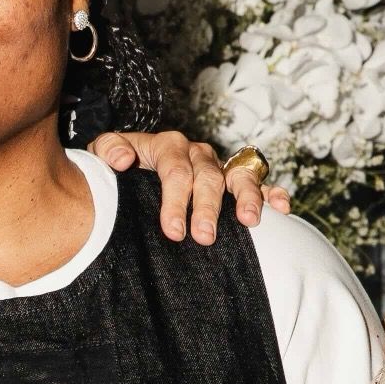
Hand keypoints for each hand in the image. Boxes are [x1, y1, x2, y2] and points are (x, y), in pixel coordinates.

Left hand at [89, 129, 291, 241]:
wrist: (130, 172)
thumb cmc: (118, 168)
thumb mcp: (103, 154)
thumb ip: (108, 151)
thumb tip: (124, 160)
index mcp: (167, 145)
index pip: (175, 169)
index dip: (175, 200)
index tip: (172, 231)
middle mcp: (197, 153)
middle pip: (208, 176)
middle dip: (208, 208)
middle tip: (205, 238)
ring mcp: (218, 166)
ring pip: (239, 176)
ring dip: (247, 198)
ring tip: (249, 221)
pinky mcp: (233, 180)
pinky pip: (259, 182)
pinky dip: (272, 193)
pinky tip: (281, 208)